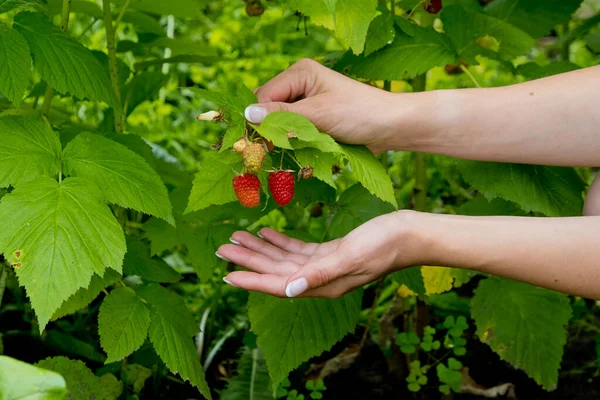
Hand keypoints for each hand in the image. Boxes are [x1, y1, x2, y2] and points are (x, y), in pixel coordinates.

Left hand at [217, 211, 419, 297]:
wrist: (408, 234)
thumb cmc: (384, 244)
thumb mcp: (351, 256)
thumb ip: (320, 274)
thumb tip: (290, 290)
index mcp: (322, 284)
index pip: (279, 285)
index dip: (252, 280)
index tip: (227, 276)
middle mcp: (319, 278)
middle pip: (276, 271)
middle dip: (248, 261)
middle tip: (222, 249)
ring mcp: (324, 265)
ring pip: (284, 259)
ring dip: (260, 249)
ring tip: (237, 237)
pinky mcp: (330, 252)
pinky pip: (298, 249)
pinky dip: (281, 241)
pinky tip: (266, 233)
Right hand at [244, 58, 414, 153]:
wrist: (392, 127)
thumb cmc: (359, 113)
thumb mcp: (319, 114)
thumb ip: (283, 116)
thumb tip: (248, 114)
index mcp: (300, 73)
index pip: (264, 95)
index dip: (257, 119)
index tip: (253, 143)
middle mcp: (300, 84)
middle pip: (268, 109)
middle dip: (268, 131)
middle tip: (267, 154)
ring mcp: (306, 103)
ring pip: (279, 123)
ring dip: (281, 140)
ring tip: (284, 156)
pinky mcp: (314, 120)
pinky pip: (292, 132)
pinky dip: (292, 144)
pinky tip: (296, 155)